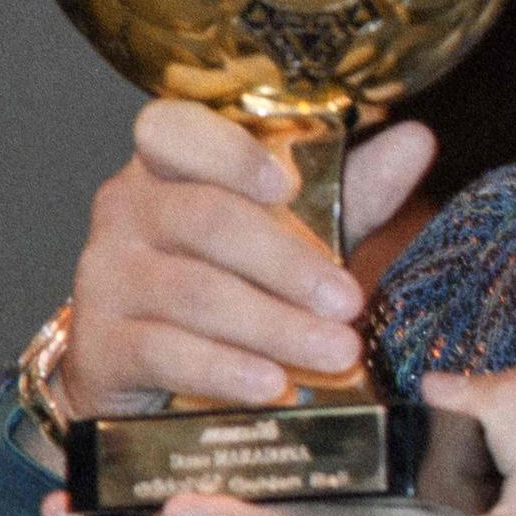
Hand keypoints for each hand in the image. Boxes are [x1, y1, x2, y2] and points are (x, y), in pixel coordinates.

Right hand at [58, 100, 436, 418]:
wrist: (140, 368)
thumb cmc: (225, 279)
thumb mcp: (289, 232)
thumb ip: (346, 192)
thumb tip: (417, 140)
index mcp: (167, 164)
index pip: (174, 130)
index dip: (228, 153)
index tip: (286, 186)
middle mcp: (126, 209)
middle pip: (206, 221)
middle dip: (288, 264)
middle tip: (351, 304)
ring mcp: (105, 276)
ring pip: (193, 292)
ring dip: (273, 326)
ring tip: (337, 352)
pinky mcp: (99, 344)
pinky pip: (164, 352)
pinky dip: (224, 370)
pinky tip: (271, 385)